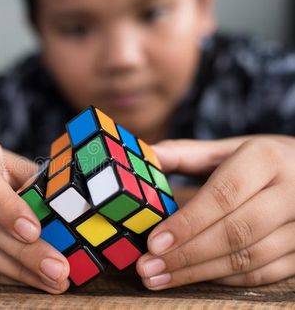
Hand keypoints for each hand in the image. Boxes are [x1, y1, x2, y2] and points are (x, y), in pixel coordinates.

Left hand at [136, 135, 294, 288]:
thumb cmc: (262, 161)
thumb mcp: (229, 149)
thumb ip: (187, 154)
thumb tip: (147, 156)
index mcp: (267, 159)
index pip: (223, 195)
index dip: (188, 223)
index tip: (154, 242)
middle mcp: (293, 192)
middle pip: (235, 232)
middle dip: (187, 254)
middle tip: (148, 267)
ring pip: (249, 258)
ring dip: (200, 272)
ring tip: (160, 276)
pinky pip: (264, 274)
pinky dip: (224, 278)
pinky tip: (193, 276)